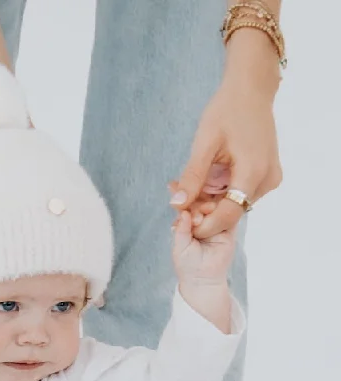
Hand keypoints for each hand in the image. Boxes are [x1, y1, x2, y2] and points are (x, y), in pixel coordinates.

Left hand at [170, 76, 280, 238]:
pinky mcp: (266, 176)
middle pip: (231, 211)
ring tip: (186, 186)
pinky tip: (202, 181)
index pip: (229, 215)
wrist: (251, 90)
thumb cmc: (227, 111)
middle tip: (178, 198)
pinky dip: (219, 192)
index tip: (182, 221)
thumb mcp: (204, 144)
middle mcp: (267, 181)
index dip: (204, 224)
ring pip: (234, 204)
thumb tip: (177, 205)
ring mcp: (269, 179)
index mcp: (254, 173)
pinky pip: (239, 193)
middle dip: (203, 211)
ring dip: (209, 201)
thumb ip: (192, 177)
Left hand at [172, 210, 234, 286]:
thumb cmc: (188, 265)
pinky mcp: (229, 229)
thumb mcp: (179, 246)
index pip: (188, 208)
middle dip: (199, 207)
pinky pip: (230, 216)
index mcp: (187, 225)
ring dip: (211, 207)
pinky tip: (220, 211)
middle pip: (202, 205)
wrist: (204, 279)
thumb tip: (184, 211)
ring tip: (206, 213)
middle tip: (197, 217)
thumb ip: (181, 229)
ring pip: (215, 208)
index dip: (186, 205)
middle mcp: (202, 222)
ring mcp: (216, 224)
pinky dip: (225, 211)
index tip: (187, 211)